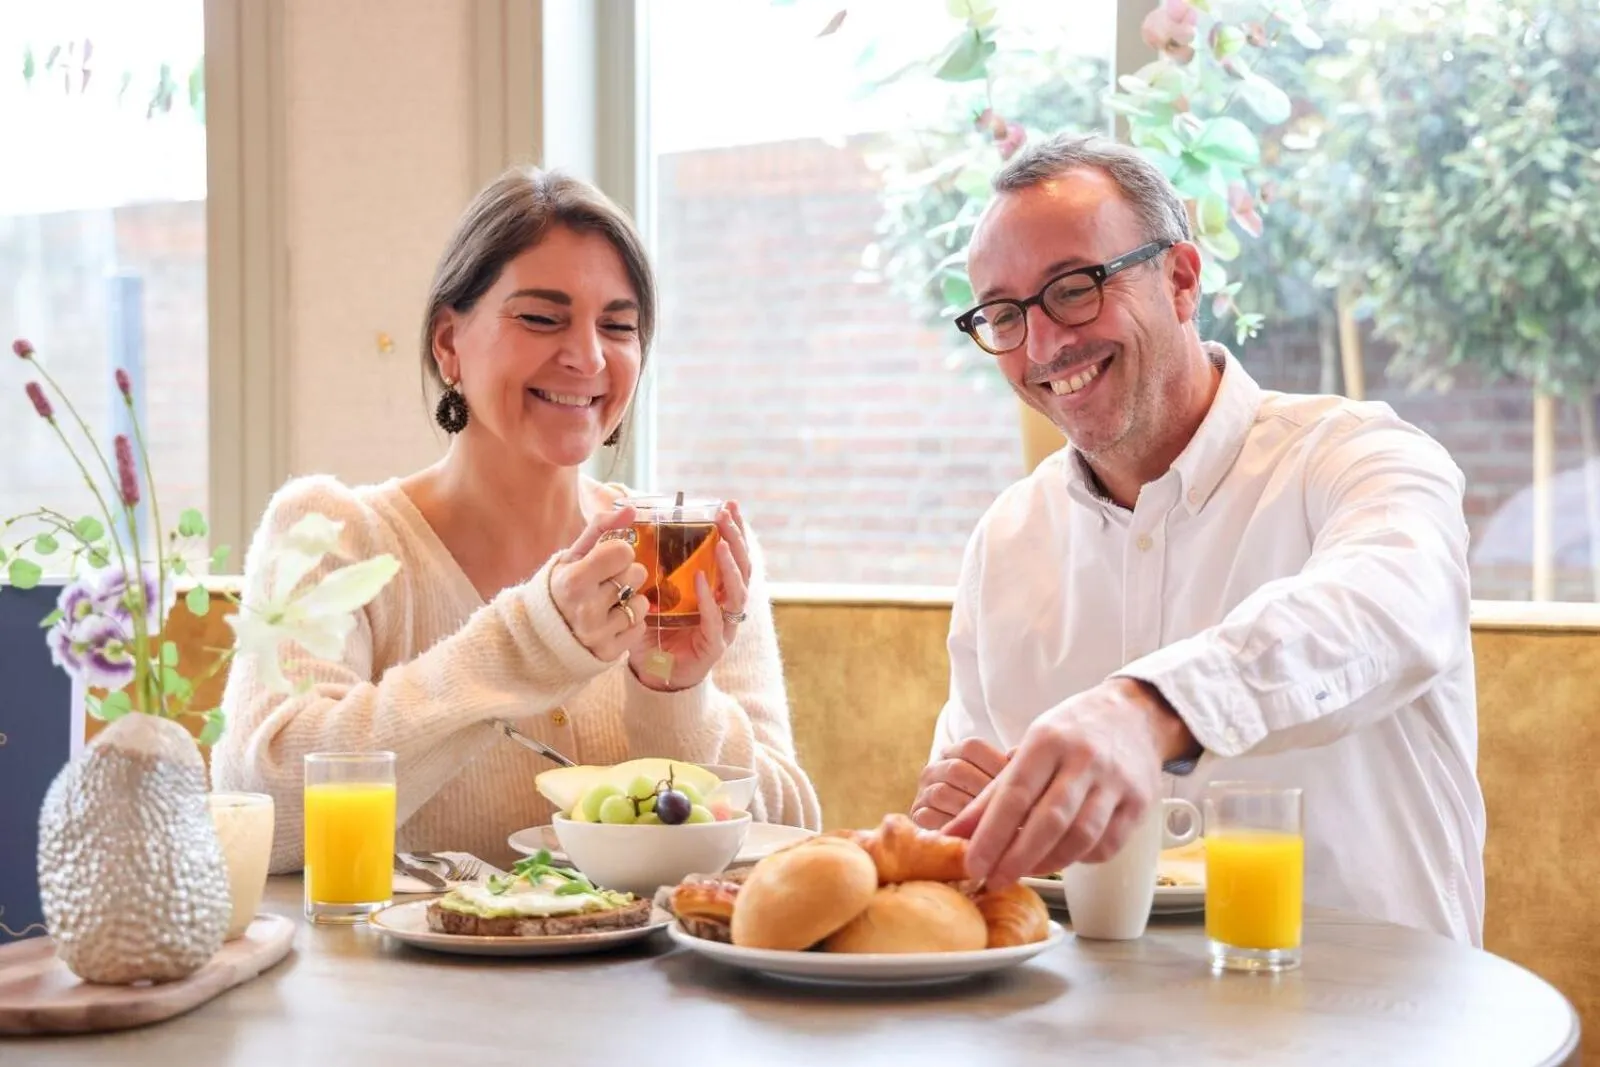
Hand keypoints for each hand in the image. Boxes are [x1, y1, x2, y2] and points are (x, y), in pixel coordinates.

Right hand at [550, 506, 648, 661]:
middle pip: (636, 575)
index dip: (618, 552)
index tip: (606, 559)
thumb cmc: (559, 589)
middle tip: (605, 582)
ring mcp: (597, 634)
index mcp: (573, 581)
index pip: (622, 551)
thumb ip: (600, 529)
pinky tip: (610, 621)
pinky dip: (629, 623)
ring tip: (608, 603)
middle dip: (625, 575)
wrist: (540, 636)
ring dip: (630, 600)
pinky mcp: (608, 653)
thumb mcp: (571, 556)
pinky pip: (640, 627)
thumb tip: (630, 508)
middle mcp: (586, 609)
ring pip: (641, 603)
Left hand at [629, 501, 752, 691]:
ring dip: (730, 566)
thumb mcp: (652, 592)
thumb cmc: (655, 630)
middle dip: (737, 540)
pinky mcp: (713, 647)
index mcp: (716, 590)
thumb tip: (632, 531)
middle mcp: (726, 606)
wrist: (653, 673)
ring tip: (722, 544)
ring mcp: (723, 627)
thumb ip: (650, 568)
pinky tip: (700, 580)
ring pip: (738, 593)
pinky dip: (709, 600)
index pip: (732, 555)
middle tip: (727, 515)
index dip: (734, 530)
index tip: (728, 505)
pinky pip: (715, 621)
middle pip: (742, 568)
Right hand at [910, 738, 1009, 830]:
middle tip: (1006, 809)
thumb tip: (1013, 755)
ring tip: (989, 823)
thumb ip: (1011, 765)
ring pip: (941, 793)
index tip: (1018, 784)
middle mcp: (935, 768)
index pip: (972, 747)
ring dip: (967, 810)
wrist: (963, 831)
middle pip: (957, 770)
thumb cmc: (989, 801)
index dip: (996, 764)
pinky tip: (970, 834)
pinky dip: (949, 825)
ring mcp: (923, 791)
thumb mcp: (1000, 779)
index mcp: (956, 752)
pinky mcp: (917, 814)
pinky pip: (927, 816)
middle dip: (984, 792)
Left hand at [945, 678, 1191, 886]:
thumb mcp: (1029, 750)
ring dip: (1050, 862)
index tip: (973, 863)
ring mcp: (1116, 781)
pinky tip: (1065, 857)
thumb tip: (954, 835)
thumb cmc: (1070, 734)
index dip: (991, 834)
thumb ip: (992, 795)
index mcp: (1048, 741)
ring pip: (1081, 836)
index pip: (1015, 794)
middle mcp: (1084, 759)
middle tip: (995, 879)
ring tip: (1027, 871)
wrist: (1134, 714)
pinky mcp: (1140, 802)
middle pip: (1049, 820)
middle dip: (1018, 857)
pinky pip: (1108, 844)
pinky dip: (1082, 858)